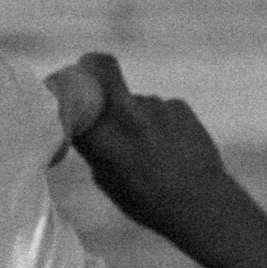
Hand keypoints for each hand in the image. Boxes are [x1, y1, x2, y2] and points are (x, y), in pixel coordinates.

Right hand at [69, 55, 233, 240]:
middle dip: (96, 64)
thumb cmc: (148, 201)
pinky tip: (172, 147)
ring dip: (138, 116)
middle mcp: (127, 114)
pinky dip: (161, 123)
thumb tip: (85, 124)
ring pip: (137, 101)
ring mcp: (155, 106)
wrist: (201, 203)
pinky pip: (161, 109)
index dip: (68, 85)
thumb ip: (94, 147)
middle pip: (105, 68)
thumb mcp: (107, 181)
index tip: (66, 88)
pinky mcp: (179, 105)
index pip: (74, 94)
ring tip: (152, 148)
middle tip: (92, 68)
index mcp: (102, 136)